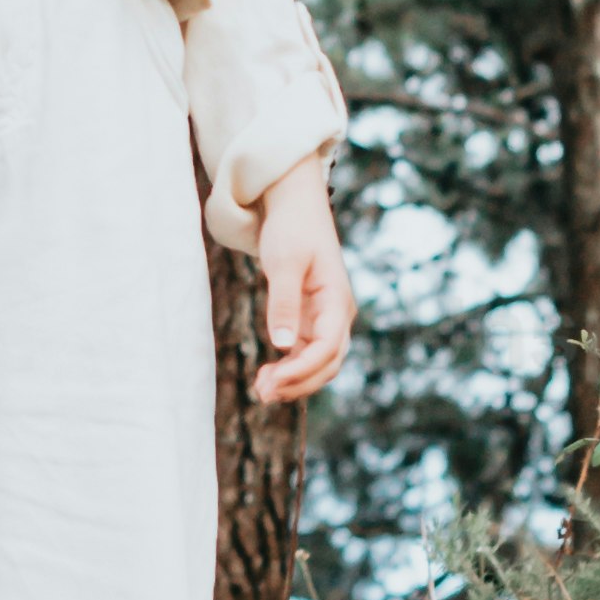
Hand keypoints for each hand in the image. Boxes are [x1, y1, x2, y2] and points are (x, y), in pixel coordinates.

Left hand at [251, 156, 350, 405]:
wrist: (293, 205)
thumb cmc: (291, 228)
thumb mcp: (285, 262)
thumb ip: (284, 302)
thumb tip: (281, 345)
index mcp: (337, 301)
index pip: (328, 349)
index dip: (303, 370)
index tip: (274, 381)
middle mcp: (336, 314)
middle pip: (327, 363)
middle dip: (299, 382)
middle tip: (264, 394)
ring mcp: (324, 318)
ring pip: (317, 363)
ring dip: (294, 380)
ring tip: (261, 390)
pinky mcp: (309, 319)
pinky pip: (304, 353)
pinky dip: (289, 368)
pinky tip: (267, 376)